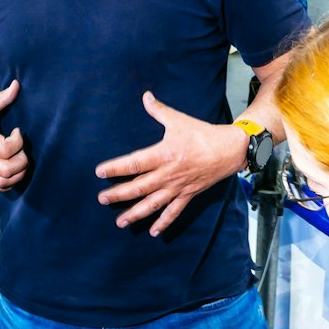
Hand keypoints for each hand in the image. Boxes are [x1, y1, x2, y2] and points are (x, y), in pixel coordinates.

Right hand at [0, 80, 27, 193]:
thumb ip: (1, 98)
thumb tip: (17, 84)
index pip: (7, 149)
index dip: (18, 141)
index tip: (17, 131)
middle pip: (8, 170)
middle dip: (22, 160)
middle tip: (21, 149)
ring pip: (2, 182)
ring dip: (17, 174)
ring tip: (19, 160)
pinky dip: (7, 183)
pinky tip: (12, 171)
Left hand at [95, 94, 248, 234]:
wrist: (229, 150)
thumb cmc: (202, 134)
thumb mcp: (179, 120)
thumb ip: (159, 110)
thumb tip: (146, 96)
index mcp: (163, 154)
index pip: (134, 163)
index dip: (116, 168)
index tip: (99, 172)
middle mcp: (168, 174)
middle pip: (139, 187)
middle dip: (119, 194)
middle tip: (102, 199)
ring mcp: (177, 187)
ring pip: (153, 204)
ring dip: (136, 214)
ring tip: (120, 223)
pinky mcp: (188, 194)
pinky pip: (174, 212)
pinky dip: (164, 222)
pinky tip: (153, 232)